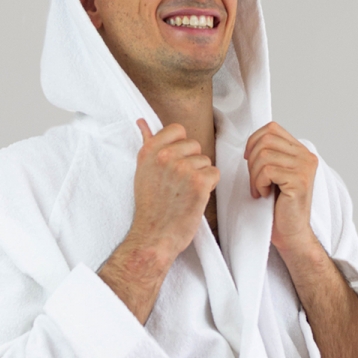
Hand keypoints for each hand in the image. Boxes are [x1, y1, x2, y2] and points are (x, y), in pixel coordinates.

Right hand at [128, 119, 219, 264]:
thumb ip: (148, 144)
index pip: (177, 130)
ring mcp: (183, 168)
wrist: (154, 235)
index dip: (181, 146)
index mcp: (150, 150)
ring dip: (200, 177)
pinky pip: (215, 173)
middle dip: (192, 163)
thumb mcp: (143, 171)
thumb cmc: (150, 207)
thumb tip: (142, 122)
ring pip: (206, 161)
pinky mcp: (199, 182)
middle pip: (195, 145)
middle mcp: (165, 156)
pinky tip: (194, 198)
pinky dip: (209, 187)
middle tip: (178, 184)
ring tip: (184, 193)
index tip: (175, 162)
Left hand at [244, 121, 318, 254]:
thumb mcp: (274, 173)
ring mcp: (304, 168)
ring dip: (254, 175)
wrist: (291, 233)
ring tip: (259, 190)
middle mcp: (306, 156)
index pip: (272, 128)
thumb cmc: (280, 206)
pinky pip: (267, 171)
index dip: (254, 141)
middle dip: (252, 160)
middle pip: (265, 140)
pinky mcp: (299, 181)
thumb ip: (270, 154)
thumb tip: (252, 141)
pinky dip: (259, 184)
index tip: (249, 160)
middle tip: (255, 181)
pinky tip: (265, 195)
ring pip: (264, 155)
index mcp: (301, 151)